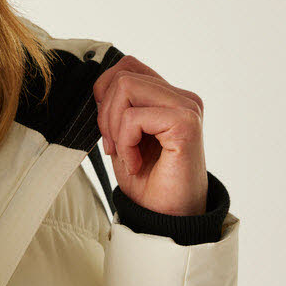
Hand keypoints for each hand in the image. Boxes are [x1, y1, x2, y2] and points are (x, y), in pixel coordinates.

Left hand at [93, 55, 207, 215]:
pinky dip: (125, 142)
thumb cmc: (146, 180)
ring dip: (114, 127)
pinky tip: (136, 164)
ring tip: (126, 154)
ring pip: (124, 87)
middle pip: (121, 76)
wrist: (166, 219)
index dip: (105, 93)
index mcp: (168, 96)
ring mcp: (187, 107)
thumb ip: (116, 106)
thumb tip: (98, 86)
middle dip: (105, 114)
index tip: (108, 130)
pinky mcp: (186, 123)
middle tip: (114, 147)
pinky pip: (134, 117)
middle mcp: (182, 97)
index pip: (126, 66)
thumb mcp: (121, 135)